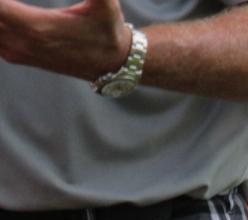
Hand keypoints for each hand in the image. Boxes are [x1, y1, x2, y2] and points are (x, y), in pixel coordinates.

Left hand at [0, 0, 130, 80]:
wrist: (114, 63)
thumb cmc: (109, 28)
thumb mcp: (105, 1)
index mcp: (41, 28)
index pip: (1, 9)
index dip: (0, 4)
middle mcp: (27, 43)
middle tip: (4, 3)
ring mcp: (23, 53)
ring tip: (4, 8)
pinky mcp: (23, 57)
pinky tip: (3, 16)